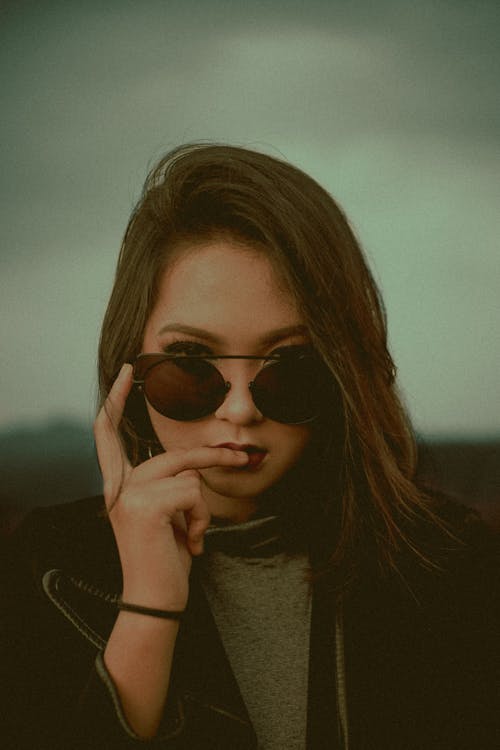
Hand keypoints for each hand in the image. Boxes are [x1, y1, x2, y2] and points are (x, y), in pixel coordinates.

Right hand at [94, 363, 248, 609]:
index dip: (117, 401)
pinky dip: (201, 518)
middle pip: (174, 454)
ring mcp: (129, 495)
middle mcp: (118, 487)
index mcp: (118, 486)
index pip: (109, 433)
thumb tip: (194, 464)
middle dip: (212, 456)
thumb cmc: (164, 558)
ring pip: (188, 474)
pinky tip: (190, 542)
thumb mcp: (165, 515)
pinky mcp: (146, 506)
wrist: (155, 600)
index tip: (129, 372)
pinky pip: (193, 493)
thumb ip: (169, 485)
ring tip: (192, 534)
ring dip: (202, 506)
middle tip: (241, 454)